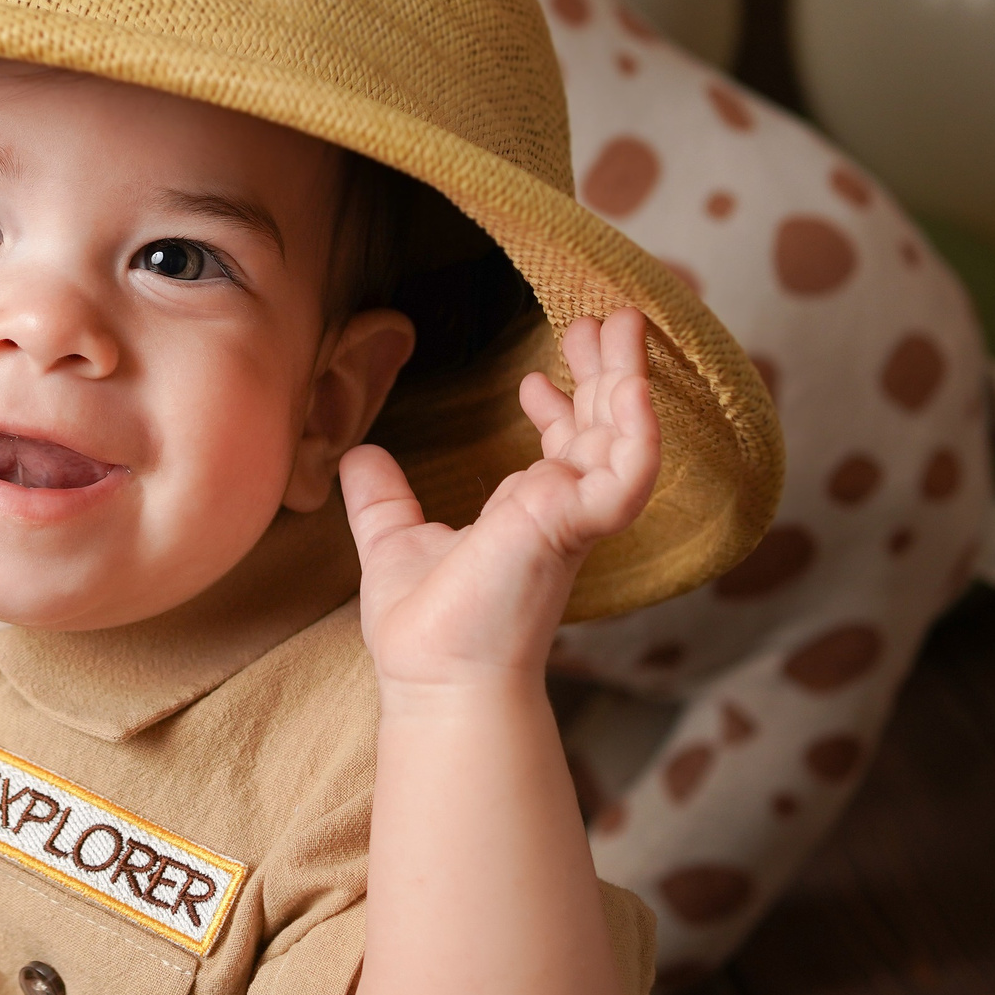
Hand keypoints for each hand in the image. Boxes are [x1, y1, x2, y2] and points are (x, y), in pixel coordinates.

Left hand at [340, 309, 659, 685]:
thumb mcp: (393, 542)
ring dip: (628, 378)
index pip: (564, 447)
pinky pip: (627, 474)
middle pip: (603, 426)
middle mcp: (560, 511)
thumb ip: (381, 499)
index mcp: (529, 514)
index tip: (540, 371)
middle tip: (604, 317)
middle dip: (607, 370)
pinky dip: (638, 432)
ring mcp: (573, 517)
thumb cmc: (426, 630)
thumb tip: (356, 455)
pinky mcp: (575, 526)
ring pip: (624, 436)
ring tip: (623, 321)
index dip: (561, 405)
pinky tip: (636, 390)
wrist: (434, 677)